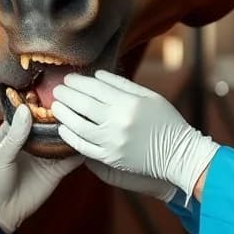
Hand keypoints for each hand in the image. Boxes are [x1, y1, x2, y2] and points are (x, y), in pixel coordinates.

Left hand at [0, 105, 82, 233]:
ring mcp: (43, 156)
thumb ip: (14, 135)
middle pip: (45, 124)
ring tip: (83, 116)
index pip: (24, 114)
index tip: (48, 90)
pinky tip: (89, 140)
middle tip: (71, 101)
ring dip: (70, 130)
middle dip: (56, 114)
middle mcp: (29, 143)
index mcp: (10, 135)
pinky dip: (79, 150)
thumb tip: (25, 110)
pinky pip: (69, 159)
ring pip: (59, 139)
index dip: (34, 103)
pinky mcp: (55, 170)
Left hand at [50, 70, 218, 200]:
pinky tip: (63, 128)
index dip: (79, 82)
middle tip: (57, 89)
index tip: (68, 78)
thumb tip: (97, 75)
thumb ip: (122, 84)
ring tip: (56, 106)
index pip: (96, 88)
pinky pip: (84, 147)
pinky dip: (70, 137)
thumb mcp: (150, 96)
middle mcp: (118, 122)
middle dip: (67, 95)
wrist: (178, 154)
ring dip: (64, 114)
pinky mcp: (111, 159)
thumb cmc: (166, 121)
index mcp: (129, 103)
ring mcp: (113, 142)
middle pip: (83, 104)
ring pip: (78, 126)